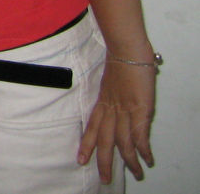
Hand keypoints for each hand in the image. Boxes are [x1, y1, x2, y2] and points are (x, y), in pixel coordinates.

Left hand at [77, 58, 156, 182]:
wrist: (126, 49)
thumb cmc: (120, 59)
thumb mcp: (111, 80)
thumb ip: (112, 92)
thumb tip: (118, 98)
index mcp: (103, 101)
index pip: (92, 127)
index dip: (87, 144)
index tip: (80, 159)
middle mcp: (111, 109)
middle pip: (105, 140)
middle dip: (103, 161)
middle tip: (103, 178)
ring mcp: (125, 110)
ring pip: (123, 142)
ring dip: (129, 161)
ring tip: (135, 174)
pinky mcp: (139, 110)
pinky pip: (140, 135)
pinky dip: (143, 150)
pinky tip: (147, 159)